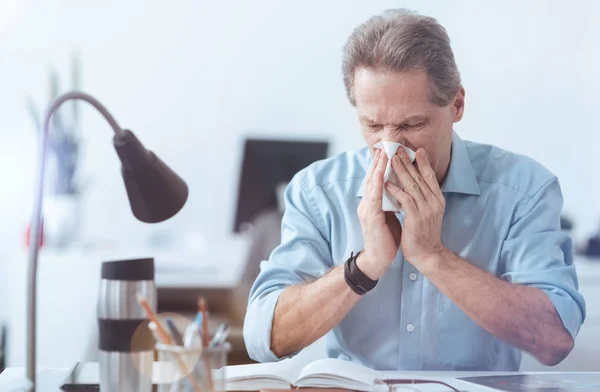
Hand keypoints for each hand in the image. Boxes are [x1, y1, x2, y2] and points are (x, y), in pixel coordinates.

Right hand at [356, 149, 401, 279]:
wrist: (378, 259)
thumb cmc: (385, 238)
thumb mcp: (388, 216)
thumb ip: (390, 203)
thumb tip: (398, 191)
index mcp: (371, 203)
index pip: (376, 180)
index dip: (380, 165)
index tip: (386, 151)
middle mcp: (367, 204)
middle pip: (372, 178)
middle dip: (378, 161)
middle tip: (384, 145)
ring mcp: (367, 210)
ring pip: (372, 184)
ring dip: (377, 168)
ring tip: (383, 153)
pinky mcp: (371, 217)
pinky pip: (374, 197)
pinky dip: (377, 183)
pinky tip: (381, 173)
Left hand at [385, 148, 446, 269]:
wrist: (428, 255)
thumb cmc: (424, 234)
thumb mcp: (427, 212)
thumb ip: (423, 198)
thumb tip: (415, 184)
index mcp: (437, 200)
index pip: (430, 177)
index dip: (423, 163)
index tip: (417, 150)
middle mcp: (434, 202)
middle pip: (420, 178)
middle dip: (408, 162)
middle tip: (399, 149)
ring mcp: (426, 210)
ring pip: (412, 186)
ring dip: (401, 171)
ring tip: (391, 159)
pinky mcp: (416, 218)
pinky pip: (405, 200)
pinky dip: (396, 190)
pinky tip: (387, 183)